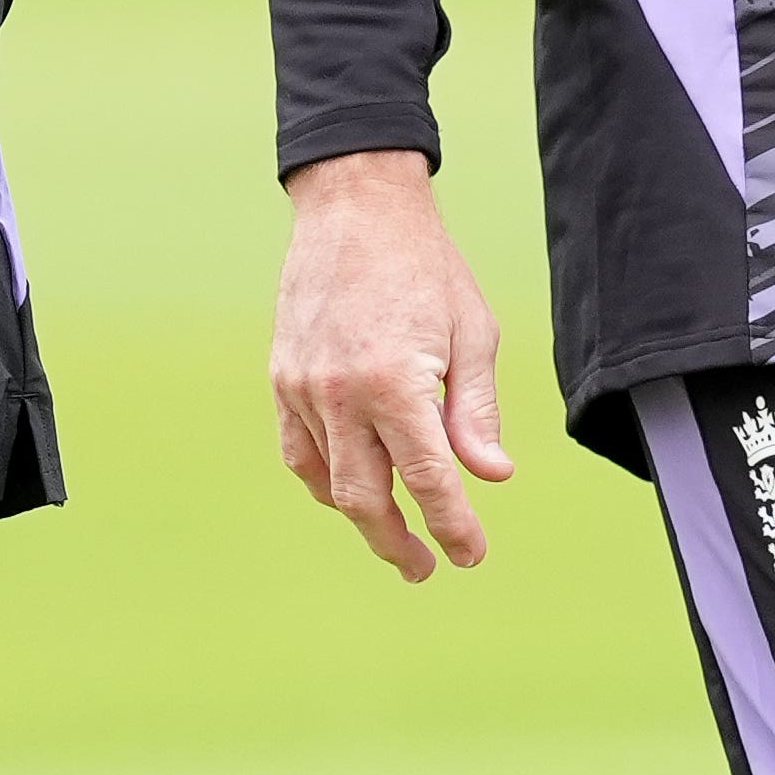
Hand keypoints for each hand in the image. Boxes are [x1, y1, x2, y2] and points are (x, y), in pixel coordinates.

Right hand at [272, 149, 514, 578]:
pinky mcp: (282, 377)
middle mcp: (341, 393)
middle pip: (368, 498)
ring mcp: (303, 387)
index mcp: (396, 382)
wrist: (355, 207)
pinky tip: (350, 492)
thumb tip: (492, 476)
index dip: (452, 526)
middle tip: (427, 567)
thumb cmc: (425, 266)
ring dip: (362, 518)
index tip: (469, 555)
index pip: (428, 480)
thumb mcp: (472, 333)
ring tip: (394, 536)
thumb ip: (476, 412)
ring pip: (329, 483)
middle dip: (400, 542)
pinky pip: (298, 452)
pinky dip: (324, 482)